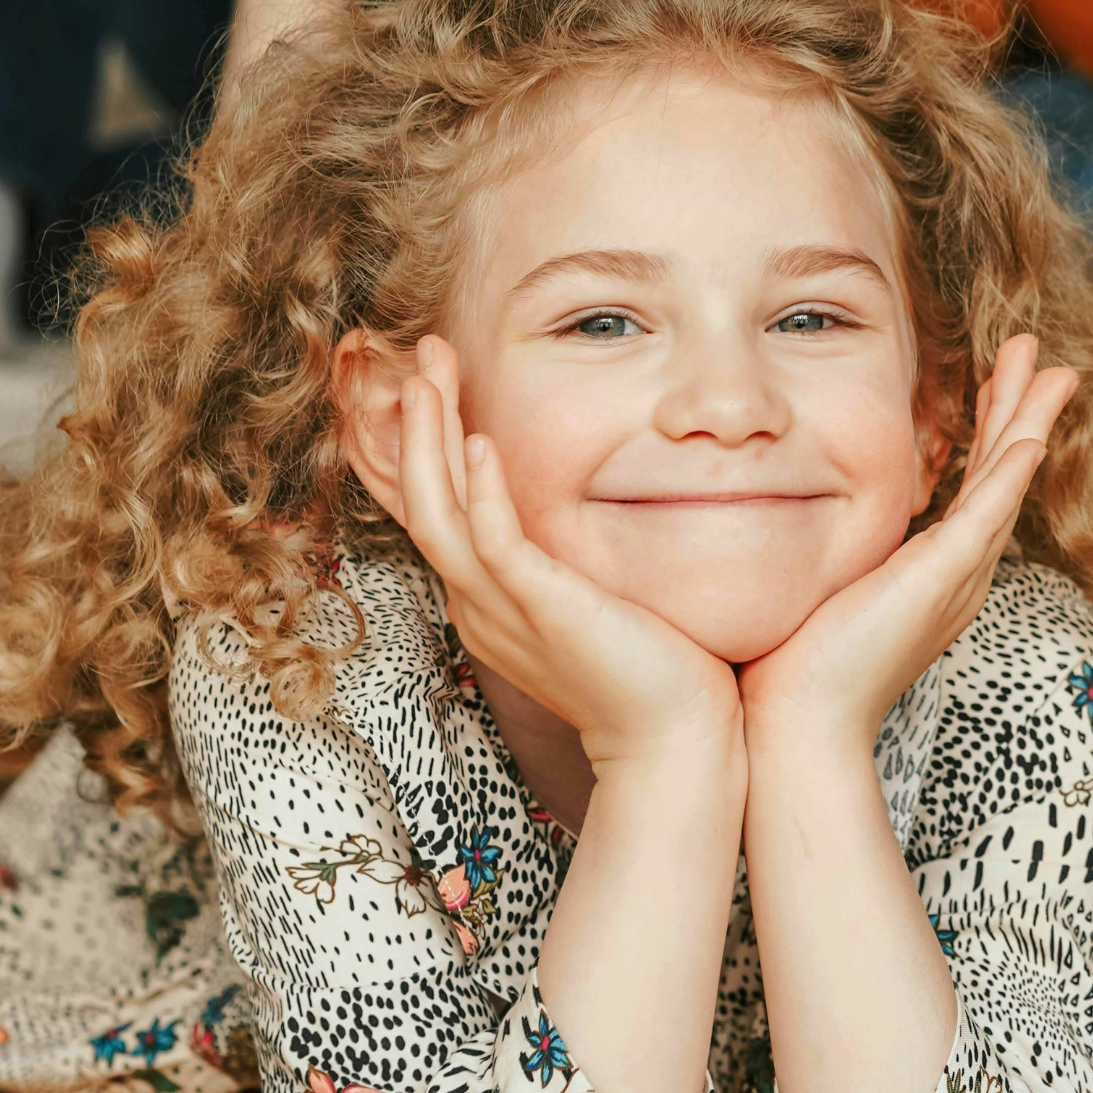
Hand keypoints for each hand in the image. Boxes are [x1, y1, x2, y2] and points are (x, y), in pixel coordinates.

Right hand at [396, 339, 742, 766]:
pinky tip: (482, 444)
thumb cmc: (652, 670)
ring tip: (427, 376)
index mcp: (488, 599)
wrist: (676, 739)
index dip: (416, 449)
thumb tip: (591, 505)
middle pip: (422, 500)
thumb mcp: (595, 598)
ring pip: (438, 513)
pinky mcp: (541, 612)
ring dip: (430, 440)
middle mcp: (480, 603)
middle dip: (417, 423)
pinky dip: (481, 493)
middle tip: (421, 353)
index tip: (423, 386)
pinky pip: (493, 545)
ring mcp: (503, 611)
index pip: (434, 512)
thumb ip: (573, 555)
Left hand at [737, 336, 1077, 749]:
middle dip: (1020, 412)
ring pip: (1006, 483)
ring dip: (1030, 421)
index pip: (970, 490)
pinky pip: (988, 513)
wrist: (796, 725)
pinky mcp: (941, 580)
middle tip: (1041, 358)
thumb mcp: (814, 588)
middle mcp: (955, 577)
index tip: (992, 383)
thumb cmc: (789, 669)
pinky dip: (1011, 469)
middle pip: (1002, 478)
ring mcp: (955, 579)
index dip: (986, 432)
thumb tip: (779, 515)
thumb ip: (821, 553)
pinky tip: (1030, 430)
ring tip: (1054, 368)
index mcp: (930, 577)